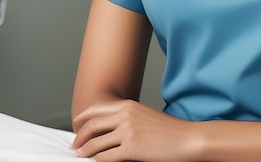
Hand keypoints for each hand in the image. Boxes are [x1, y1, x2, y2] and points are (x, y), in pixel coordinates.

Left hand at [72, 99, 200, 160]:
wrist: (185, 138)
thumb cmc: (169, 129)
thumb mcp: (145, 115)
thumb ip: (127, 117)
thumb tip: (110, 128)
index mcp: (129, 105)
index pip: (97, 109)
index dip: (83, 117)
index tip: (75, 123)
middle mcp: (125, 115)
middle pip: (93, 125)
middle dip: (80, 136)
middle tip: (74, 144)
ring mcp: (128, 131)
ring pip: (96, 142)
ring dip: (85, 150)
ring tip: (80, 155)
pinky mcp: (131, 149)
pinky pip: (106, 156)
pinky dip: (97, 160)